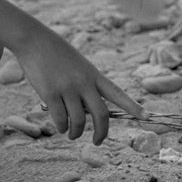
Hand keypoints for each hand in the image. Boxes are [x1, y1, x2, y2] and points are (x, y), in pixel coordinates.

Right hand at [12, 30, 146, 145]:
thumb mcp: (77, 66)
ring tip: (71, 134)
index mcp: (94, 74)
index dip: (133, 107)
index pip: (118, 93)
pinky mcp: (50, 93)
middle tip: (97, 141)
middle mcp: (84, 82)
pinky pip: (60, 119)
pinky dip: (61, 126)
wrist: (34, 40)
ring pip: (78, 121)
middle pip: (101, 115)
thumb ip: (84, 87)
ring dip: (76, 133)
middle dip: (102, 133)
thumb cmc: (55, 53)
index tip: (147, 117)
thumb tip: (83, 115)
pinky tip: (59, 126)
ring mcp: (67, 88)